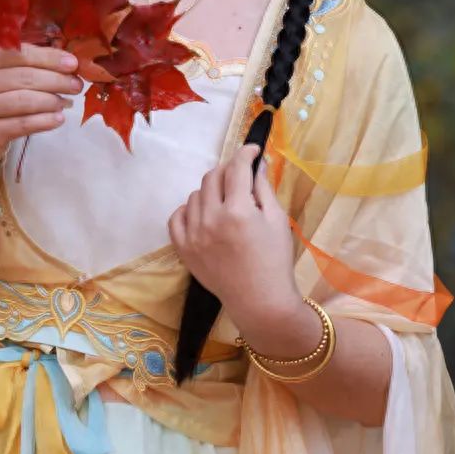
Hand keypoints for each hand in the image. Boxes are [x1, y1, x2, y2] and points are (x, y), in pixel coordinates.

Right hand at [0, 43, 83, 169]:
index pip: (19, 54)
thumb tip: (64, 61)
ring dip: (52, 100)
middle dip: (56, 80)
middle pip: (25, 77)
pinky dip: (45, 121)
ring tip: (67, 101)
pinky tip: (58, 119)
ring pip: (26, 100)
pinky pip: (24, 124)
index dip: (49, 57)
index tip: (72, 63)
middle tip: (76, 84)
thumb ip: (20, 65)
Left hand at [167, 142, 306, 342]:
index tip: (253, 151)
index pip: (237, 167)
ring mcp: (193, 234)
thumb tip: (257, 162)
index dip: (246, 153)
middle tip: (241, 177)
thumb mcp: (277, 220)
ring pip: (195, 194)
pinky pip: (176, 216)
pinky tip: (203, 215)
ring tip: (226, 202)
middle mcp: (211, 219)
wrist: (260, 302)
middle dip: (229, 171)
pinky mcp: (183, 249)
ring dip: (211, 191)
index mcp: (238, 210)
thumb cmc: (275, 261)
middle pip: (213, 177)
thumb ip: (264, 188)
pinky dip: (188, 210)